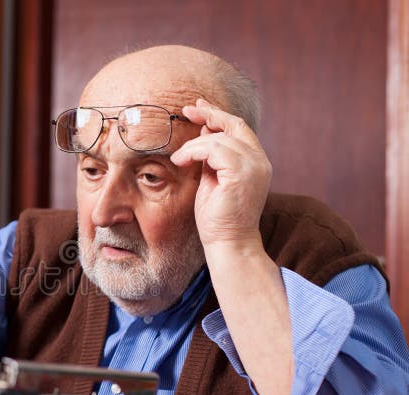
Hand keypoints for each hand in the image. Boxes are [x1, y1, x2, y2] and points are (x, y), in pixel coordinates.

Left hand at [170, 98, 271, 252]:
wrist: (228, 243)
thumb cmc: (218, 217)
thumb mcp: (213, 178)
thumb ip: (212, 157)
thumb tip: (204, 132)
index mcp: (255, 162)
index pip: (239, 129)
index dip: (218, 115)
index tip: (199, 107)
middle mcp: (260, 161)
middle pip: (235, 125)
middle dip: (210, 114)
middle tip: (188, 109)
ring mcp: (253, 166)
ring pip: (219, 138)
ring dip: (193, 145)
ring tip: (179, 158)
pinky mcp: (241, 173)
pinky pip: (214, 149)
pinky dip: (194, 151)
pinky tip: (181, 161)